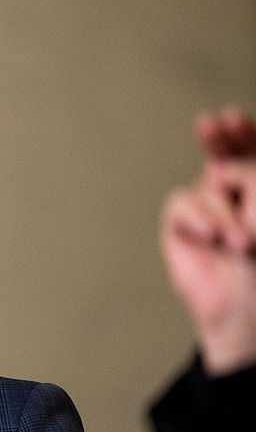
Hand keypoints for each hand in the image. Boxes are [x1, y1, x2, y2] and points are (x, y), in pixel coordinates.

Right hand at [161, 108, 255, 374]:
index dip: (243, 133)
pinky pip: (182, 202)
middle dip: (222, 142)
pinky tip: (213, 237)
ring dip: (224, 210)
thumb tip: (221, 167)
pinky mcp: (183, 225)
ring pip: (208, 182)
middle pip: (226, 154)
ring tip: (241, 243)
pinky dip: (199, 218)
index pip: (252, 151)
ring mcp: (211, 209)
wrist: (244, 313)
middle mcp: (239, 196)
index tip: (232, 118)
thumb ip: (251, 180)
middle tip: (214, 125)